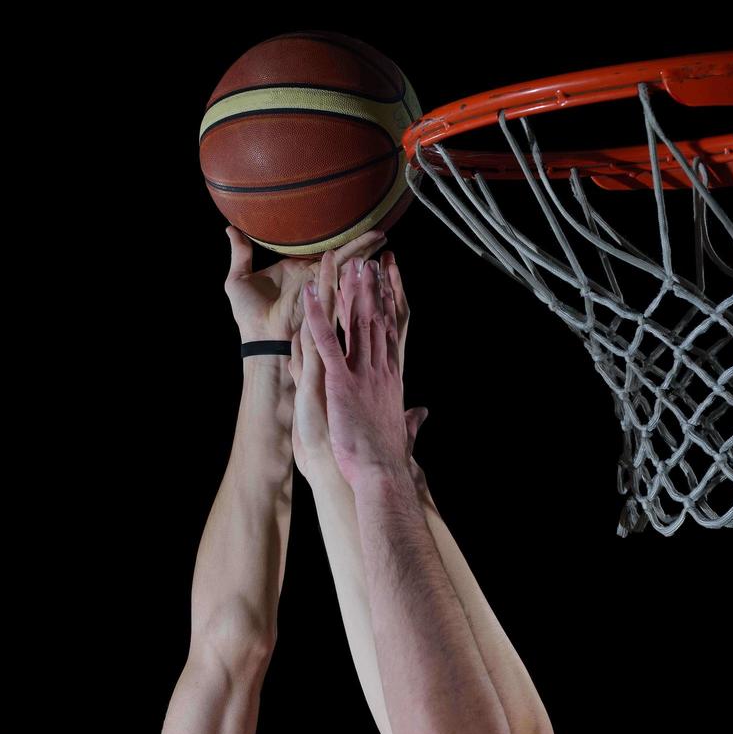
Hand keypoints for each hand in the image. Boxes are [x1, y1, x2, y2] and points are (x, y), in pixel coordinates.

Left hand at [224, 226, 385, 342]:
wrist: (261, 337)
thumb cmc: (249, 316)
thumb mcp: (239, 279)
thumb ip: (241, 253)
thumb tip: (231, 229)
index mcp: (296, 270)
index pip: (318, 249)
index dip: (333, 237)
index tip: (346, 222)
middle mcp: (313, 277)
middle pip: (340, 253)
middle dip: (359, 241)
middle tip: (378, 228)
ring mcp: (322, 284)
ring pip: (348, 260)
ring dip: (365, 248)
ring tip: (382, 235)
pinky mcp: (327, 291)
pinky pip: (345, 271)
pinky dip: (359, 260)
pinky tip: (374, 250)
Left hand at [299, 256, 410, 484]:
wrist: (381, 472)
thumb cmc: (389, 459)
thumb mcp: (403, 433)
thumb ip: (412, 420)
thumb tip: (421, 414)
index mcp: (391, 379)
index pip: (389, 335)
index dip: (387, 308)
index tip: (386, 286)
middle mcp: (379, 369)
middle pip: (375, 321)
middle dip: (371, 289)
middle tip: (368, 261)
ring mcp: (360, 371)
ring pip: (355, 322)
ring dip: (350, 291)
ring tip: (348, 263)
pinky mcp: (339, 379)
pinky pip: (325, 341)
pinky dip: (317, 316)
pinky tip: (311, 293)